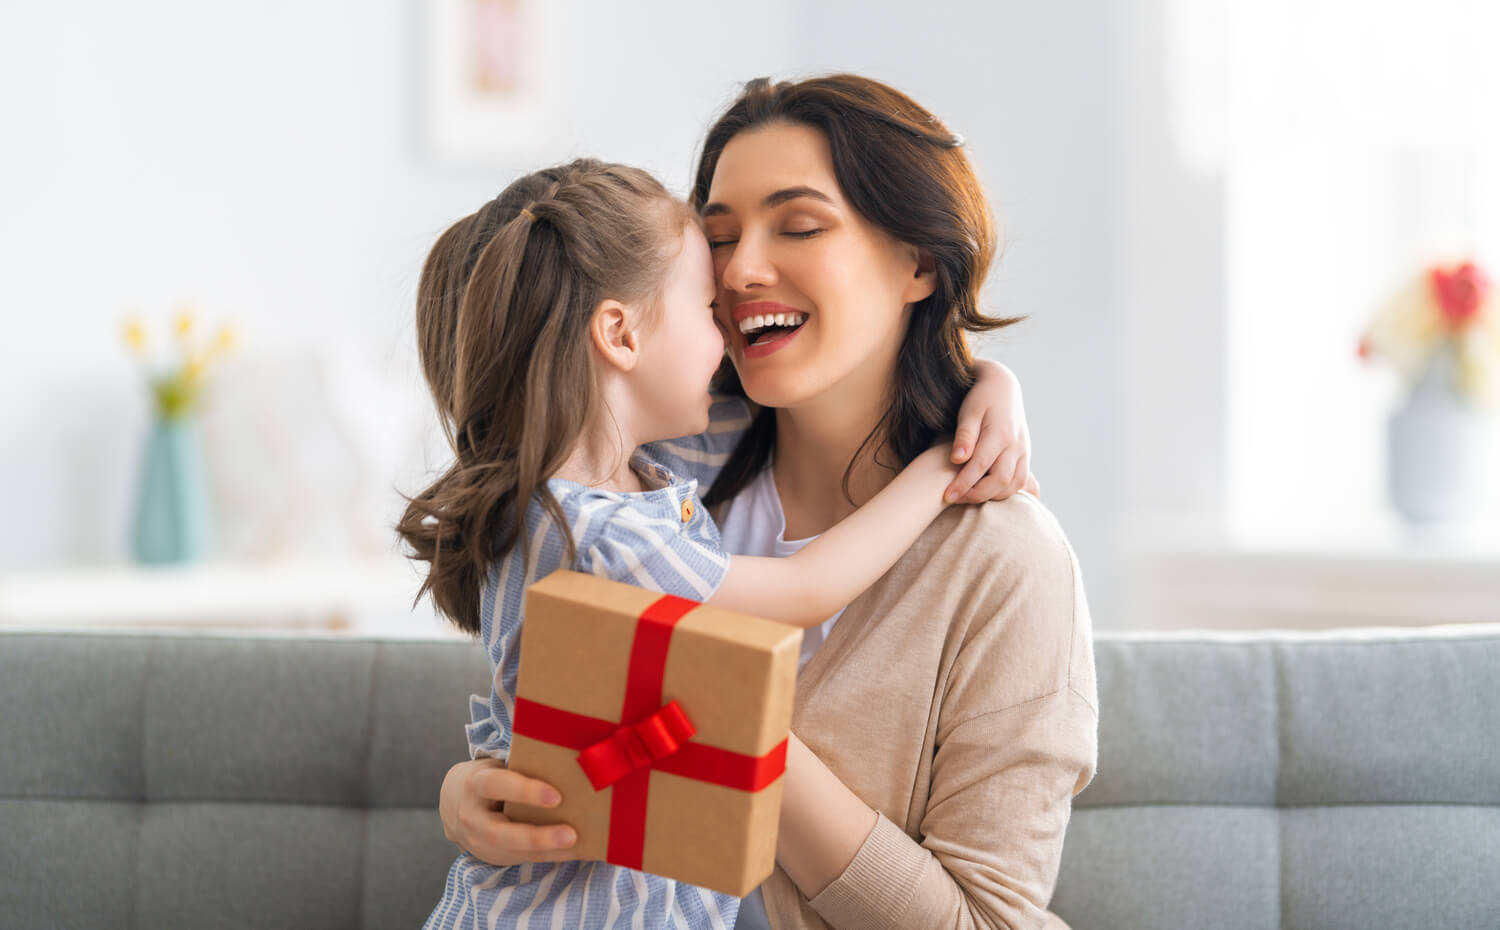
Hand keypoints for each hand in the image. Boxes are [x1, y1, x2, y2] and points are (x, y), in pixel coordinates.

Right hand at [439, 757, 581, 864]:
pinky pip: (519, 859)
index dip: (524, 791)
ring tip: (576, 847)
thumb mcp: (495, 766)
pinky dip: (547, 857)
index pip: (495, 785)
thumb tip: (569, 764)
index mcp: (474, 783)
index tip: (556, 796)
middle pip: (500, 832)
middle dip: (537, 836)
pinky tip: (571, 853)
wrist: (453, 802)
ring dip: (546, 852)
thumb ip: (522, 768)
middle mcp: (471, 816)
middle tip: (570, 834)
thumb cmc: (488, 777)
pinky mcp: (488, 856)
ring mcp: (476, 841)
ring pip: (510, 852)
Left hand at [945, 359, 1034, 502]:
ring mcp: (1023, 451)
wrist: (1003, 386)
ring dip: (992, 496)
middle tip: (954, 498)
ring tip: (968, 496)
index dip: (963, 484)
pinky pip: (1020, 481)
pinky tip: (987, 492)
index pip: (980, 467)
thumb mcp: (969, 412)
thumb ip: (964, 436)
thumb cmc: (980, 398)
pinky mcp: (1026, 454)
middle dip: (976, 495)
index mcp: (1000, 434)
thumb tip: (957, 459)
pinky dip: (1005, 491)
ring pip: (1013, 485)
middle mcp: (1015, 445)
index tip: (946, 496)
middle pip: (999, 481)